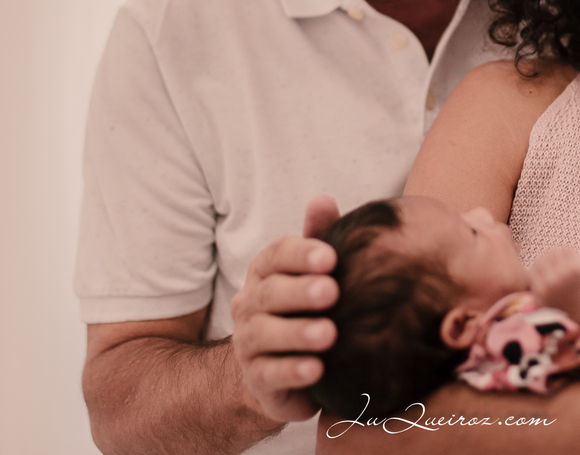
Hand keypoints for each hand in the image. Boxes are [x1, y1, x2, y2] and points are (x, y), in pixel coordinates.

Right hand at [230, 194, 341, 421]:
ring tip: (328, 334)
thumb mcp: (316, 273)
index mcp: (265, 272)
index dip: (301, 255)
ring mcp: (248, 343)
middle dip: (301, 291)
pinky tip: (316, 369)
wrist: (284, 371)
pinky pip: (270, 374)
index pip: (276, 255)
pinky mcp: (257, 379)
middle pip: (270, 293)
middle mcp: (249, 304)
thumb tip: (322, 199)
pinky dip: (292, 371)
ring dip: (297, 333)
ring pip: (265, 334)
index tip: (331, 257)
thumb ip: (319, 236)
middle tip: (332, 292)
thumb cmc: (306, 310)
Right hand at [529, 247, 579, 311]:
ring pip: (554, 251)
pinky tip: (575, 263)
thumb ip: (532, 286)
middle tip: (560, 268)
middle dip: (550, 261)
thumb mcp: (543, 298)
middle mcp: (551, 283)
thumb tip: (517, 272)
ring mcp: (564, 275)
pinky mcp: (577, 268)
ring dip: (559, 255)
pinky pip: (567, 250)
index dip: (542, 267)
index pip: (535, 266)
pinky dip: (571, 254)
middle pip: (543, 257)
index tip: (552, 272)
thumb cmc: (562, 299)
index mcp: (541, 290)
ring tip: (566, 266)